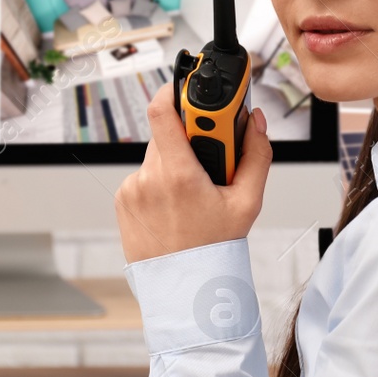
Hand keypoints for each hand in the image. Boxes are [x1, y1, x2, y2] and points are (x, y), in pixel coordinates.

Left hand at [115, 80, 272, 264]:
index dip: (173, 90)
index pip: (162, 111)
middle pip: (167, 135)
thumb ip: (256, 155)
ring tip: (192, 196)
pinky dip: (159, 184)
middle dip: (188, 139)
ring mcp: (131, 191)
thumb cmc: (215, 249)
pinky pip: (144, 178)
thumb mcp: (247, 203)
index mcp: (177, 175)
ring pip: (156, 158)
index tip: (187, 87)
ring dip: (175, 164)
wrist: (184, 289)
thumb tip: (254, 121)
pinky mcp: (122, 202)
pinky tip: (174, 208)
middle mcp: (148, 178)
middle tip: (208, 160)